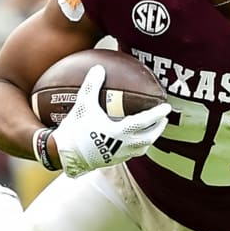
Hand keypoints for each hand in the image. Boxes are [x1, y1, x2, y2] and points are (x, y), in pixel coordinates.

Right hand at [52, 64, 170, 177]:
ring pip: (141, 149)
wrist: (63, 155)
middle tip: (164, 119)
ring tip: (152, 131)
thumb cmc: (74, 130)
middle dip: (159, 128)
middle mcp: (123, 146)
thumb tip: (99, 68)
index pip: (145, 122)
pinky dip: (137, 146)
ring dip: (150, 138)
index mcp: (119, 132)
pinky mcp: (112, 162)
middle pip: (149, 138)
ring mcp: (118, 156)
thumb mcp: (83, 105)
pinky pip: (131, 154)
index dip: (157, 114)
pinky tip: (132, 141)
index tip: (167, 107)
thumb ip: (92, 86)